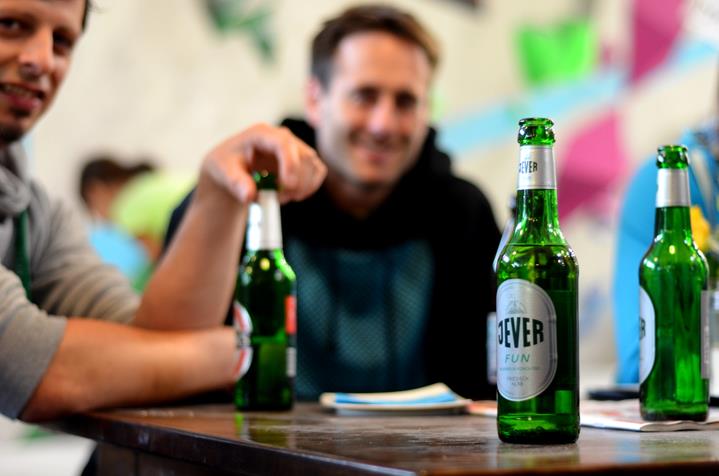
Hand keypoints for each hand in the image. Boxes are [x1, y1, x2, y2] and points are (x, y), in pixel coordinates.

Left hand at [198, 123, 325, 205]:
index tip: (287, 186)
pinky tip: (291, 195)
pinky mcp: (303, 161)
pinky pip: (317, 173)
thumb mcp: (224, 173)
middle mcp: (282, 137)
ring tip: (280, 197)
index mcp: (261, 134)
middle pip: (304, 156)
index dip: (290, 163)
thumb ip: (236, 183)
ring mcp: (295, 148)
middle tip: (279, 199)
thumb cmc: (227, 166)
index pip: (283, 142)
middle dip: (296, 182)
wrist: (233, 170)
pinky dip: (309, 187)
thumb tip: (249, 196)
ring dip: (302, 187)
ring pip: (313, 166)